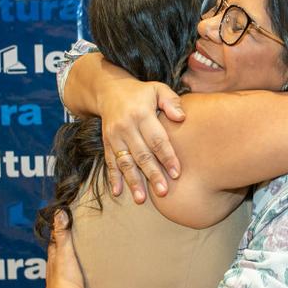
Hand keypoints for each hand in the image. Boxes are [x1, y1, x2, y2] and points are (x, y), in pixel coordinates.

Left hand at [46, 211, 84, 287]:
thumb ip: (62, 235)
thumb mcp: (65, 254)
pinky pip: (67, 286)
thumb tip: (58, 212)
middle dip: (59, 251)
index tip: (59, 225)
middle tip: (66, 242)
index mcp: (52, 263)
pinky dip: (70, 281)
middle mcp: (52, 275)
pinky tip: (75, 284)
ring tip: (72, 263)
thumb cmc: (66, 280)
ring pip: (59, 274)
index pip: (52, 245)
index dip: (55, 235)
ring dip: (65, 268)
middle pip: (55, 260)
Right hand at [99, 78, 184, 202]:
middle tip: (163, 192)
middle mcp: (126, 127)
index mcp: (141, 114)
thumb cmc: (141, 93)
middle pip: (141, 155)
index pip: (157, 139)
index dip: (167, 157)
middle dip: (152, 175)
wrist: (108, 90)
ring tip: (141, 199)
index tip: (176, 173)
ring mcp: (114, 136)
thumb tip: (181, 118)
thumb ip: (171, 101)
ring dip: (132, 181)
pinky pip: (110, 162)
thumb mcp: (158, 89)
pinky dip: (113, 178)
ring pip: (125, 162)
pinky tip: (118, 192)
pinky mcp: (106, 143)